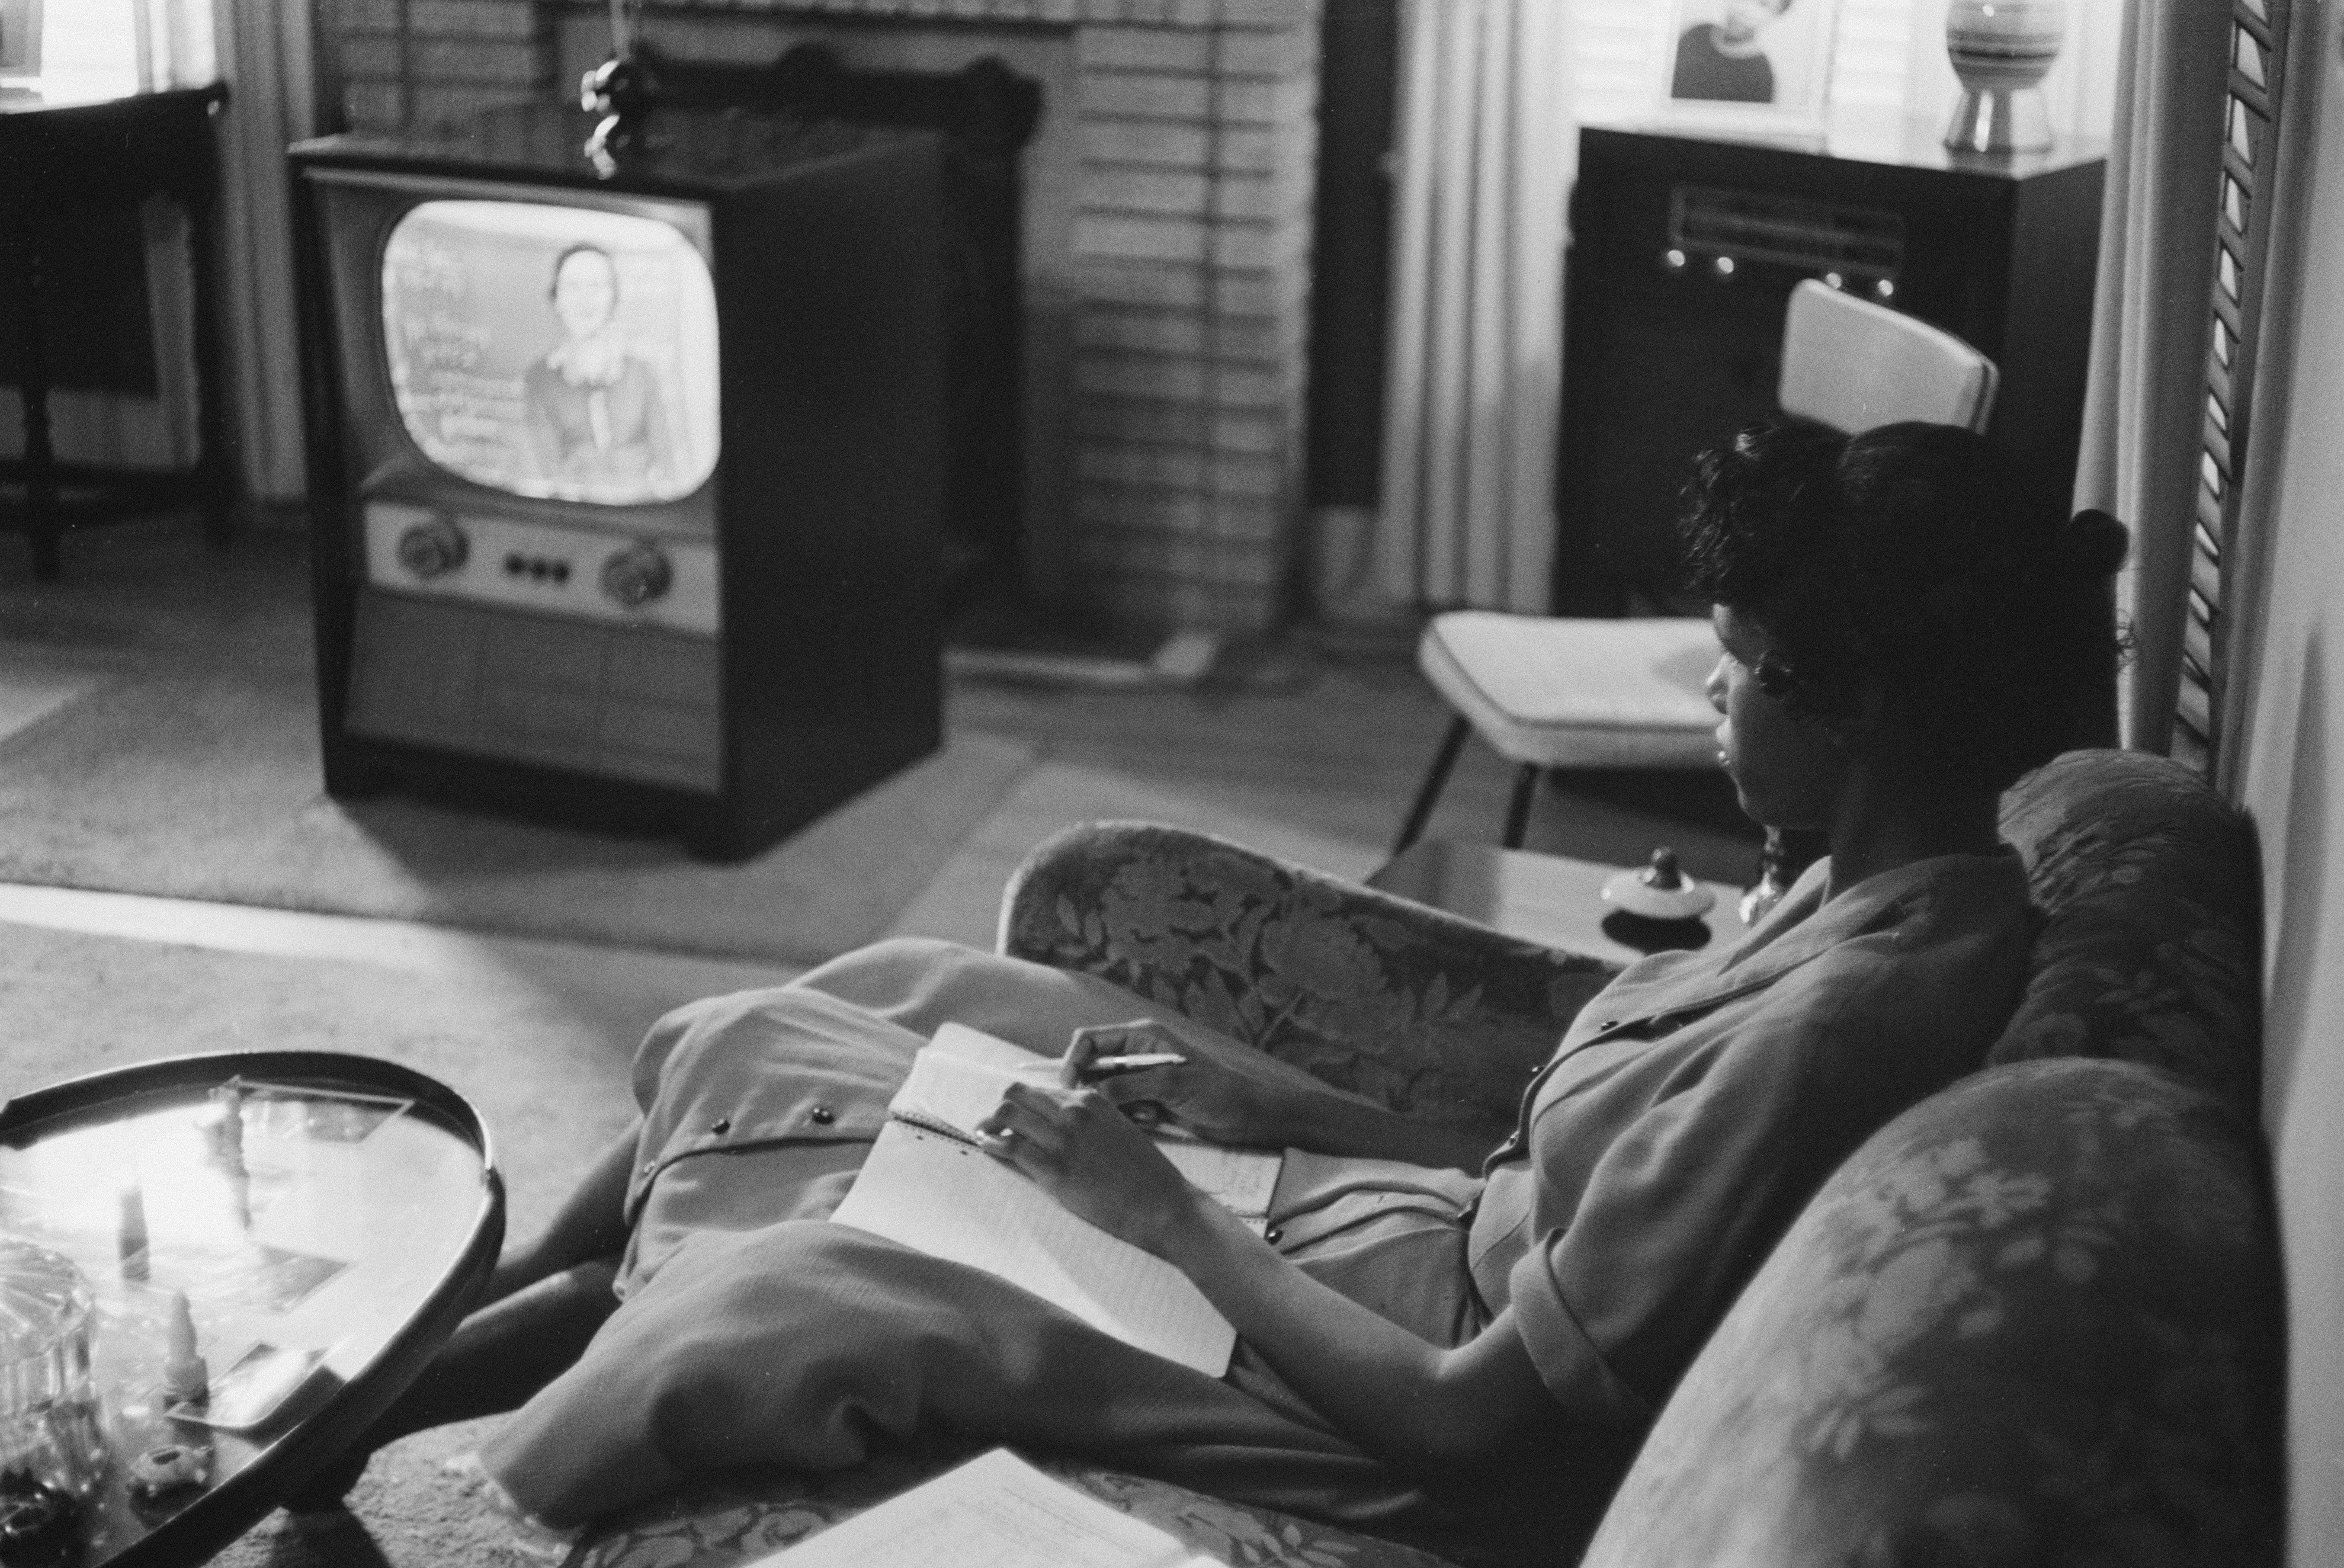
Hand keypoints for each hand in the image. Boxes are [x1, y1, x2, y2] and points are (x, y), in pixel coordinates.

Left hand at [976, 1081, 1202, 1254]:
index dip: (1022, 1102)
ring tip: (984, 1136)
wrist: (1161, 1204)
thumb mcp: (1118, 1130)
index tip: (1013, 1114)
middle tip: (992, 1124)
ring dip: (990, 1125)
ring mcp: (1063, 1139)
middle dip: (1001, 1108)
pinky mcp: (1055, 1168)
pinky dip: (992, 1145)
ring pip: (1007, 1114)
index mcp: (1091, 1099)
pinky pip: (1010, 1147)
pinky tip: (986, 1148)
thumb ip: (1089, 1120)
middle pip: (1016, 1094)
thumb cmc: (1144, 1173)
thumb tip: (1057, 1124)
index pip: (1040, 1089)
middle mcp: (1074, 1112)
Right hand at [1061, 1018, 1323, 1146]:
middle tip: (1104, 1110)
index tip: (1070, 1089)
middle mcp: (1137, 1052)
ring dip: (1114, 1105)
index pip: (1090, 1040)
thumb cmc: (1216, 1092)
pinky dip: (1128, 1116)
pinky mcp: (1146, 1099)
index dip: (1073, 1061)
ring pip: (1104, 1090)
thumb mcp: (1171, 1085)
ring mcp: (1141, 1077)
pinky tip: (1152, 1120)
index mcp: (1142, 1036)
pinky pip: (1120, 1107)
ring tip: (1143, 1114)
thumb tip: (1092, 1093)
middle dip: (1093, 1089)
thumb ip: (1129, 1086)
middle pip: (1092, 1066)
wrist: (1246, 1116)